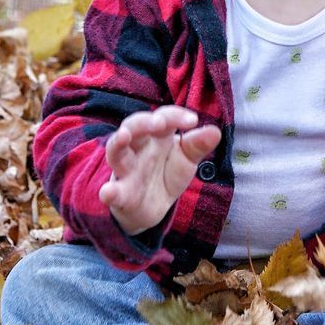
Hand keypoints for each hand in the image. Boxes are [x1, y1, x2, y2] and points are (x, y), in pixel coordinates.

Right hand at [98, 105, 221, 236]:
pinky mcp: (121, 195)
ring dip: (118, 143)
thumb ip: (197, 146)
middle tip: (159, 122)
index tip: (193, 121)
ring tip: (123, 136)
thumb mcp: (186, 160)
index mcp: (157, 136)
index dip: (175, 115)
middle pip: (134, 126)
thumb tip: (216, 131)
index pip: (163, 117)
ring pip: (116, 152)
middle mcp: (138, 148)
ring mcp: (126, 170)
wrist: (150, 208)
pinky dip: (109, 192)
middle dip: (144, 122)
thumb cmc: (166, 174)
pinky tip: (108, 192)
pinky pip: (113, 191)